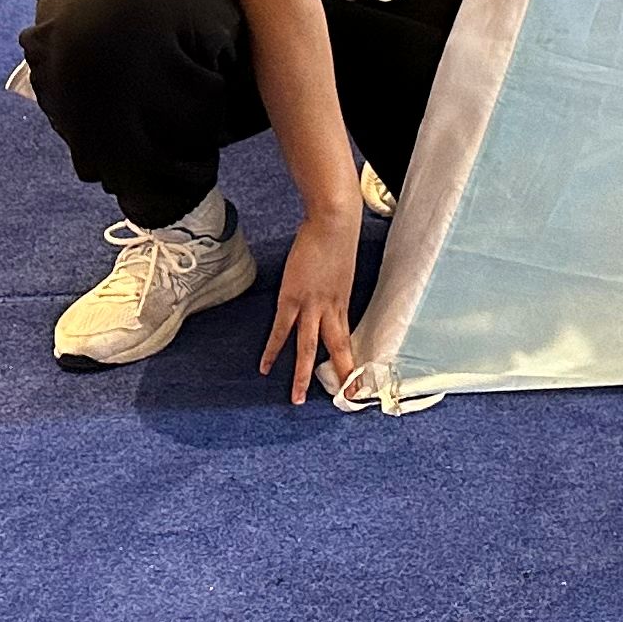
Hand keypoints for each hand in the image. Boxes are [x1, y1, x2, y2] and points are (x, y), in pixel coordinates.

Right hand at [260, 201, 365, 407]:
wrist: (334, 222)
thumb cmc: (339, 238)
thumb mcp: (342, 268)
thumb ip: (334, 286)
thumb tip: (328, 295)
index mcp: (345, 301)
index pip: (348, 338)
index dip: (351, 360)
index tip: (357, 382)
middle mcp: (333, 308)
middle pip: (337, 348)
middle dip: (340, 375)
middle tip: (343, 400)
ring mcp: (313, 305)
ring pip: (309, 347)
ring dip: (303, 374)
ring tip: (298, 398)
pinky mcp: (293, 298)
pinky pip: (281, 330)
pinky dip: (273, 350)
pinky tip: (265, 367)